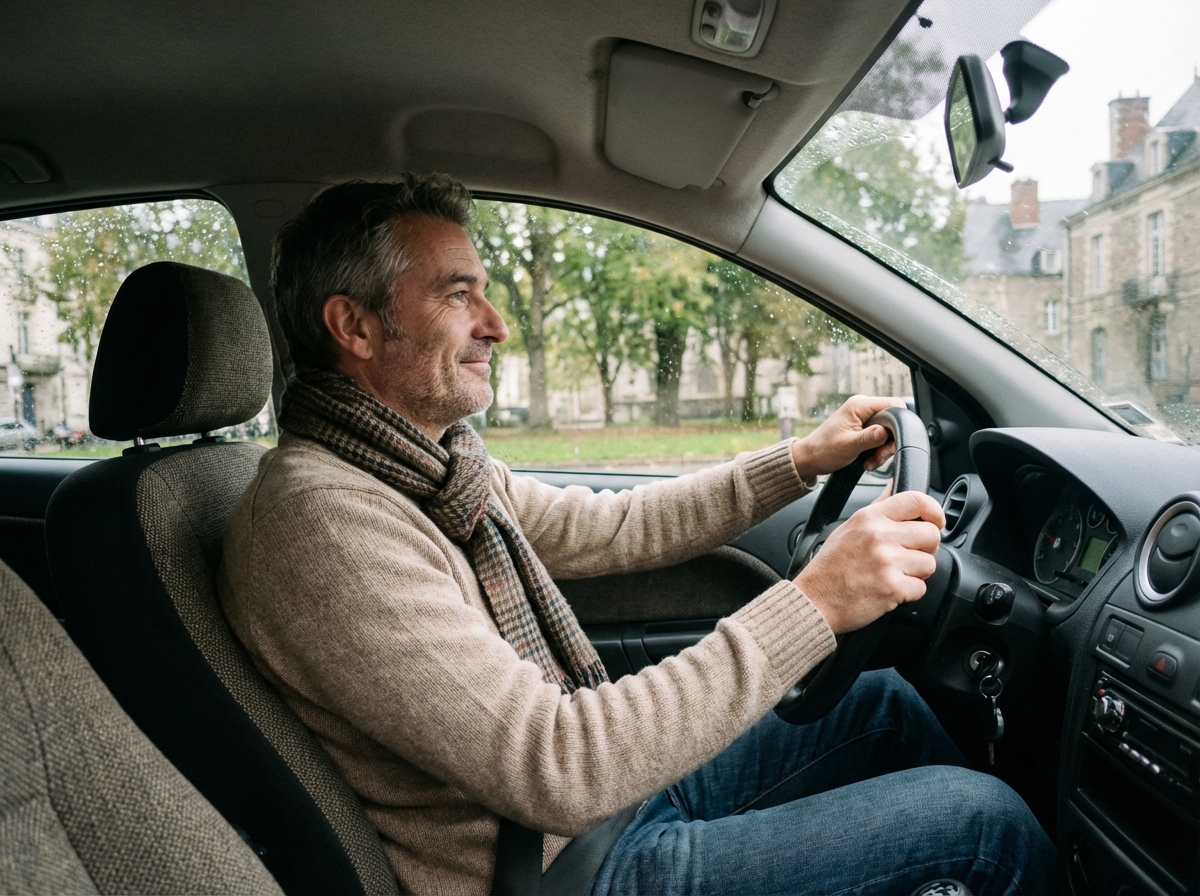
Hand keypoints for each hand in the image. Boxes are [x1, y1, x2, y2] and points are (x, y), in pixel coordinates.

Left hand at [790, 396, 904, 480]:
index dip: (899, 424)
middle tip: (879, 457)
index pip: (894, 405)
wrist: (809, 459)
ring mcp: (864, 418)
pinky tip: (868, 461)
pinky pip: (880, 439)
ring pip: (888, 432)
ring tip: (870, 462)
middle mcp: (863, 408)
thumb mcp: (848, 445)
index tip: (890, 443)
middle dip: (889, 442)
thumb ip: (870, 438)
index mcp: (860, 405)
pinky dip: (877, 452)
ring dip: (882, 450)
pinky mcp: (863, 429)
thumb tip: (887, 432)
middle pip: (893, 421)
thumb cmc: (823, 450)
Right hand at [794, 491, 944, 634]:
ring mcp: (887, 562)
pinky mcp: (892, 588)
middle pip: (931, 534)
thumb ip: (878, 507)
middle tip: (909, 556)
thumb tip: (895, 484)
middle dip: (926, 548)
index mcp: (869, 518)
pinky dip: (909, 593)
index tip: (936, 521)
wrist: (815, 600)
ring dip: (917, 573)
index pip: (916, 500)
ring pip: (929, 563)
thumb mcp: (850, 526)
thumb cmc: (831, 566)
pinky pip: (921, 588)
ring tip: (894, 574)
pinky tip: (890, 589)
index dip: (934, 511)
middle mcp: (879, 536)